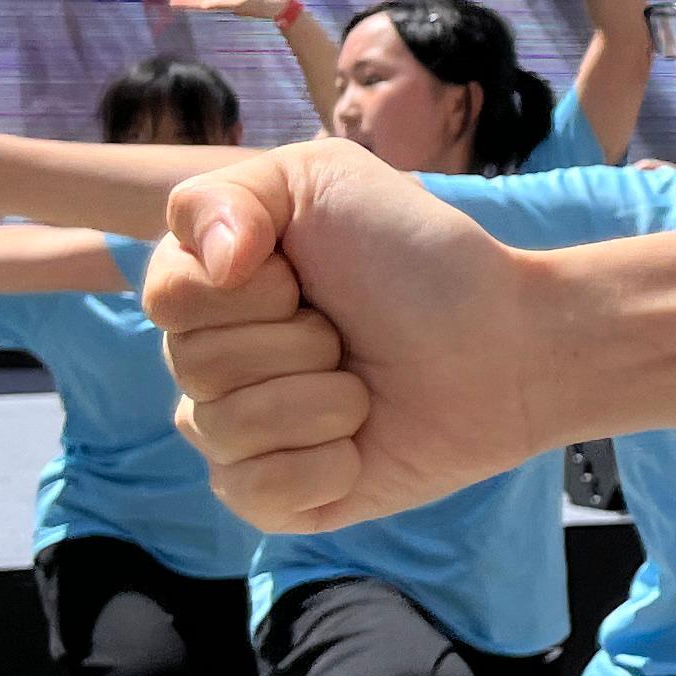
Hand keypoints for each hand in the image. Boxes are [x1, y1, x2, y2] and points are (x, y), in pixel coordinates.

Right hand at [147, 141, 549, 530]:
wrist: (506, 340)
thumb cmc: (417, 254)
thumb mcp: (321, 177)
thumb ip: (226, 195)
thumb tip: (213, 266)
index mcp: (211, 291)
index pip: (168, 298)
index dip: (250, 287)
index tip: (307, 273)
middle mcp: (212, 364)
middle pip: (192, 365)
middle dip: (296, 341)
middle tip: (349, 332)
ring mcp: (243, 435)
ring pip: (220, 430)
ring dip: (319, 400)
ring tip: (365, 385)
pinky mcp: (281, 498)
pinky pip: (252, 492)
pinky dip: (321, 467)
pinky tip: (361, 445)